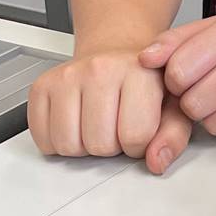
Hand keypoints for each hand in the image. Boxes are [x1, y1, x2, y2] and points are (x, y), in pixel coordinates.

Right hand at [28, 50, 192, 172]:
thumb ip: (173, 136)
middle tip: (117, 125)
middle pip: (99, 145)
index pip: (135, 136)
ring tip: (98, 124)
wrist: (116, 53)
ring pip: (68, 145)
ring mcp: (67, 76)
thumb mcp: (173, 106)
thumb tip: (157, 162)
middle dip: (112, 146)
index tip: (140, 130)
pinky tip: (77, 123)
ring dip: (84, 146)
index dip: (139, 145)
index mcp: (139, 72)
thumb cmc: (145, 81)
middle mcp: (100, 69)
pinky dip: (58, 142)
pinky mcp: (41, 86)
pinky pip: (43, 139)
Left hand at [140, 13, 215, 145]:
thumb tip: (144, 60)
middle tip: (206, 90)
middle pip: (194, 105)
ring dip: (213, 117)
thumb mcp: (213, 27)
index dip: (175, 79)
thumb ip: (175, 41)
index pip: (178, 72)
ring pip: (215, 125)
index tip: (187, 75)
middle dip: (192, 102)